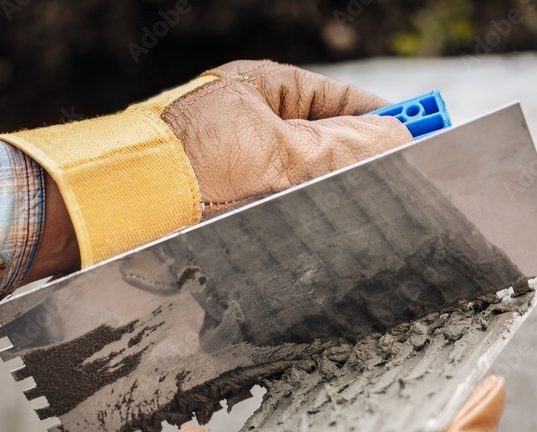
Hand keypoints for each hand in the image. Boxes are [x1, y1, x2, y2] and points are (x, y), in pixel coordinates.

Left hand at [9, 60, 411, 274]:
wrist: (115, 213)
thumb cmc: (183, 165)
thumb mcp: (278, 154)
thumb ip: (344, 149)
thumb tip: (400, 140)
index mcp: (262, 91)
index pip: (342, 100)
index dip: (385, 121)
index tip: (421, 142)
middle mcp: (250, 126)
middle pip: (328, 144)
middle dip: (361, 168)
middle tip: (398, 190)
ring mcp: (236, 166)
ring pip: (306, 182)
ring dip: (333, 199)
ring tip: (363, 218)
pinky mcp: (225, 205)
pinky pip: (281, 210)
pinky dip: (303, 221)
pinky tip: (318, 236)